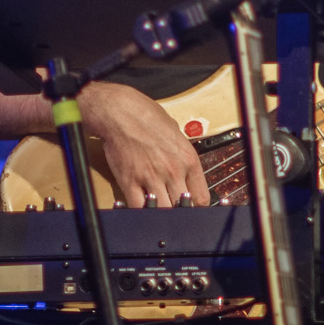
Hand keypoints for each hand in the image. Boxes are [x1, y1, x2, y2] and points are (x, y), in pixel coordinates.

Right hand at [77, 81, 207, 208]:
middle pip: (184, 207)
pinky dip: (140, 211)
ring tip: (159, 208)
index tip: (192, 207)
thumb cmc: (147, 117)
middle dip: (180, 211)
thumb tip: (185, 171)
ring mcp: (151, 178)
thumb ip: (182, 155)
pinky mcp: (130, 182)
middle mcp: (173, 171)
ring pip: (163, 210)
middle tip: (174, 209)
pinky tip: (142, 206)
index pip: (201, 197)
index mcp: (188, 159)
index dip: (197, 205)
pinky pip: (138, 207)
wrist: (121, 113)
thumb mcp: (176, 133)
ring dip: (161, 211)